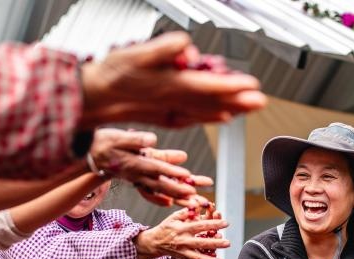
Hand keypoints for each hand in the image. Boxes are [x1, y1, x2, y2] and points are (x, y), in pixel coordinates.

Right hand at [80, 32, 266, 127]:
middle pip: (213, 102)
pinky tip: (222, 117)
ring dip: (230, 109)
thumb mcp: (134, 54)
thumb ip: (162, 50)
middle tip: (261, 101)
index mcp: (169, 85)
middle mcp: (173, 102)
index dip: (232, 87)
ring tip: (249, 107)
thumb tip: (186, 47)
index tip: (252, 86)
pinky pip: (194, 118)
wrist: (92, 99)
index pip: (208, 86)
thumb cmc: (111, 74)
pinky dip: (210, 117)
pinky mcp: (164, 116)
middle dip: (239, 101)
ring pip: (206, 111)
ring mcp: (170, 111)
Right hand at [88, 129, 211, 205]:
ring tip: (191, 203)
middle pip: (161, 185)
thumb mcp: (118, 137)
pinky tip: (169, 203)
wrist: (88, 155)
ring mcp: (136, 179)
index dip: (172, 172)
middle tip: (195, 196)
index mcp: (134, 163)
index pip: (157, 168)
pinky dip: (158, 198)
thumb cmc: (103, 143)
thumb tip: (153, 140)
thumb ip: (136, 139)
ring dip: (175, 197)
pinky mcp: (136, 180)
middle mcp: (137, 175)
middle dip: (178, 191)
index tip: (187, 175)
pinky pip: (148, 193)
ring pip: (158, 190)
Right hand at [134, 208, 228, 258]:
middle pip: (201, 243)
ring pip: (198, 258)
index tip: (226, 223)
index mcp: (182, 229)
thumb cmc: (167, 227)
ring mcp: (183, 252)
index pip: (200, 226)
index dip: (213, 224)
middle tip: (227, 243)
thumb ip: (186, 212)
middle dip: (215, 243)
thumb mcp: (174, 217)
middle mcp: (183, 241)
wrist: (154, 242)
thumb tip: (198, 203)